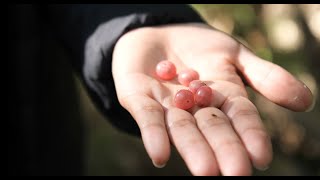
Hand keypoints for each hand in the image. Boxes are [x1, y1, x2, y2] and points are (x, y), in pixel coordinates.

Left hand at [112, 23, 312, 175]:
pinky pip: (147, 118)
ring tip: (206, 171)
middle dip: (224, 149)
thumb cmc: (199, 47)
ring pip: (182, 129)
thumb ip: (264, 76)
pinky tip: (159, 155)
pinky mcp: (138, 98)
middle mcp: (195, 108)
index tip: (260, 157)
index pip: (240, 118)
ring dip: (193, 149)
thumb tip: (305, 101)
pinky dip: (154, 134)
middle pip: (212, 129)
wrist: (158, 33)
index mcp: (221, 98)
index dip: (250, 135)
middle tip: (236, 174)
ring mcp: (167, 105)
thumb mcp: (234, 54)